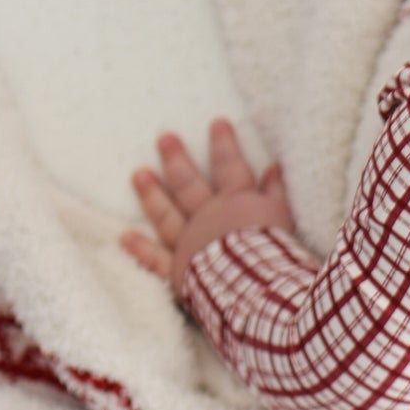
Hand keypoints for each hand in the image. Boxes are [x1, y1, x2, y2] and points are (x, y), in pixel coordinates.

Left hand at [124, 116, 294, 294]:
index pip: (230, 166)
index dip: (224, 143)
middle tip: (163, 137)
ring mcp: (189, 243)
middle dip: (176, 159)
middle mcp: (208, 217)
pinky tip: (125, 236)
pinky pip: (157, 260)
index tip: (217, 122)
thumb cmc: (278, 253)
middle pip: (189, 184)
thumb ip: (277, 192)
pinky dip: (141, 249)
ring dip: (152, 194)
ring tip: (138, 174)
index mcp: (237, 203)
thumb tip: (275, 167)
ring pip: (167, 215)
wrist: (258, 287)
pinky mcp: (181, 271)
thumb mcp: (285, 217)